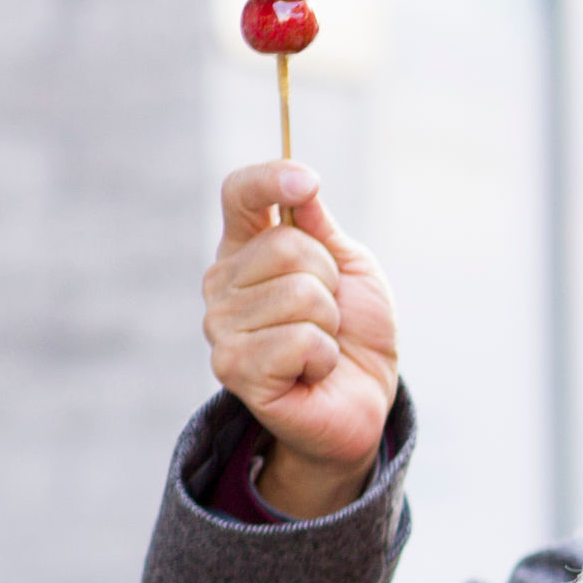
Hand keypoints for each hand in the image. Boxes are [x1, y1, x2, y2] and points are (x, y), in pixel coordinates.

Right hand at [203, 160, 400, 514]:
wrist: (361, 402)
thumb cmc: (354, 334)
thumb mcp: (351, 269)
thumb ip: (322, 228)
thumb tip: (302, 181)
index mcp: (246, 247)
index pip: (240, 194)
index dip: (270, 180)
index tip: (306, 182)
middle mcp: (222, 282)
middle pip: (287, 246)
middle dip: (330, 282)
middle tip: (329, 316)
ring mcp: (221, 325)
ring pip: (300, 294)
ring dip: (330, 324)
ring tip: (320, 345)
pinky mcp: (234, 368)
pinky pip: (300, 339)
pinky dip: (323, 356)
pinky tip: (311, 371)